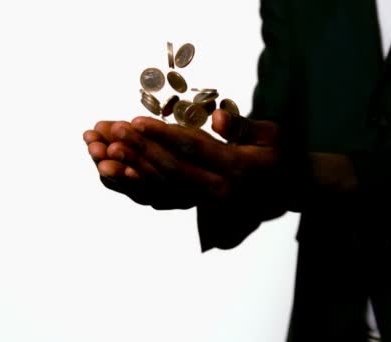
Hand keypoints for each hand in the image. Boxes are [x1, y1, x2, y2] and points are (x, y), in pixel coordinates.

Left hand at [86, 110, 306, 214]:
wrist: (288, 189)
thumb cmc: (282, 154)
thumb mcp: (272, 134)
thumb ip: (242, 127)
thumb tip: (215, 118)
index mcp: (237, 168)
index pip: (192, 149)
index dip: (161, 135)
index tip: (133, 121)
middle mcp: (219, 191)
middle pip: (170, 170)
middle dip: (138, 150)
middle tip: (110, 133)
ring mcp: (208, 204)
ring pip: (161, 188)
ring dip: (130, 170)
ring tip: (101, 154)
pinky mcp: (199, 207)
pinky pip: (163, 199)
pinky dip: (137, 186)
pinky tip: (116, 174)